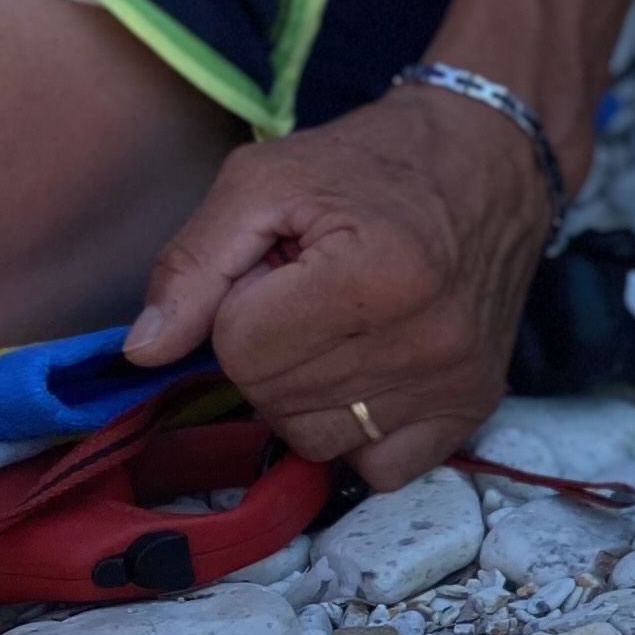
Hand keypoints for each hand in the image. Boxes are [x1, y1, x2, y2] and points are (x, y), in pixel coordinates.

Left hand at [126, 83, 553, 490]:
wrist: (490, 164)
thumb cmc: (368, 165)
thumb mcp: (264, 180)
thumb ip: (193, 263)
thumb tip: (144, 352)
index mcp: (374, 274)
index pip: (243, 349)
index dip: (239, 308)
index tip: (277, 271)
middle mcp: (426, 341)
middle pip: (275, 401)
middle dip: (268, 351)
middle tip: (306, 298)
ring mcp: (455, 382)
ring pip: (318, 441)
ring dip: (303, 396)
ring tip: (334, 334)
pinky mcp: (474, 407)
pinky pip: (382, 470)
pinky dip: (359, 436)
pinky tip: (366, 380)